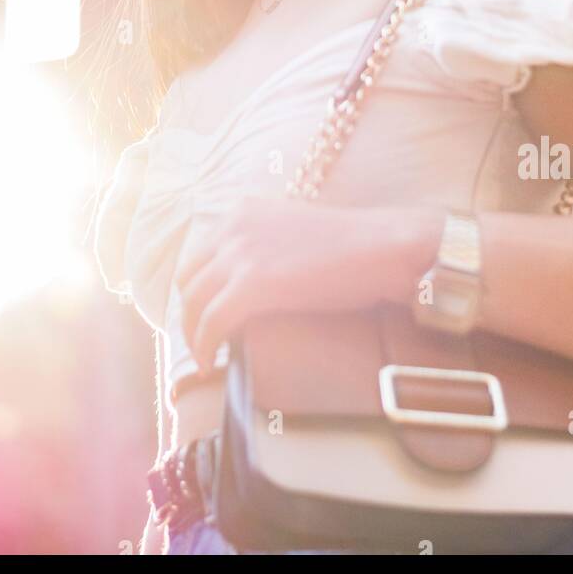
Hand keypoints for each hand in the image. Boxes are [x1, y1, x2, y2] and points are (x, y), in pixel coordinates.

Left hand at [174, 195, 445, 371]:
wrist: (384, 247)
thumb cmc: (354, 248)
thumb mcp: (295, 232)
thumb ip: (266, 245)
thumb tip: (250, 284)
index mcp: (243, 210)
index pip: (199, 254)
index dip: (194, 291)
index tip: (199, 316)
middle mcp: (234, 225)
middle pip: (188, 278)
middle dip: (188, 314)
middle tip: (200, 342)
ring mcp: (242, 252)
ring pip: (193, 303)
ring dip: (193, 336)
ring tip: (205, 360)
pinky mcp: (254, 282)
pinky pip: (212, 321)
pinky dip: (205, 346)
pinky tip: (211, 363)